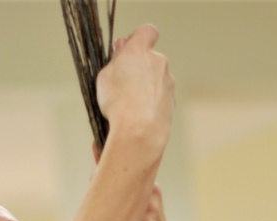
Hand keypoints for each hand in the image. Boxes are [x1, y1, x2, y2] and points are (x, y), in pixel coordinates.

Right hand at [96, 25, 173, 153]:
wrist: (139, 133)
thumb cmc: (118, 104)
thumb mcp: (105, 76)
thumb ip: (116, 60)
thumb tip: (122, 51)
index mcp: (140, 51)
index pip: (146, 32)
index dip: (137, 39)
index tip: (127, 50)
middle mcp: (158, 63)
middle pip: (150, 58)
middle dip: (139, 67)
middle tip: (123, 83)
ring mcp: (168, 83)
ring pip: (156, 80)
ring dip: (145, 88)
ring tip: (129, 106)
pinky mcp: (172, 103)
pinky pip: (159, 99)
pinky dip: (151, 104)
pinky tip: (139, 117)